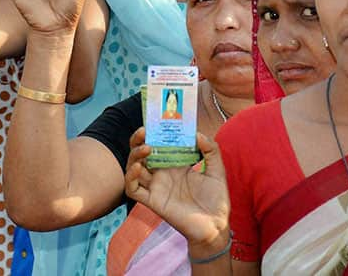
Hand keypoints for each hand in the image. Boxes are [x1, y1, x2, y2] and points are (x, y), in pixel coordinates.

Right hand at [124, 127, 230, 247]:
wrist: (216, 226)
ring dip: (134, 155)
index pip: (158, 145)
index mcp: (174, 165)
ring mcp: (156, 187)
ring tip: (146, 148)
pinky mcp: (153, 201)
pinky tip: (139, 168)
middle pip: (141, 153)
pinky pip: (133, 189)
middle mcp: (162, 174)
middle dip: (138, 140)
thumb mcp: (217, 171)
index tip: (155, 121)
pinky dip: (130, 178)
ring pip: (133, 168)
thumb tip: (197, 134)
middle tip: (144, 131)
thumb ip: (211, 151)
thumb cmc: (216, 200)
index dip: (153, 133)